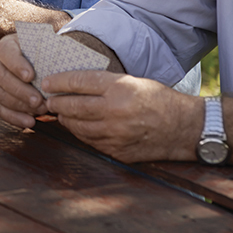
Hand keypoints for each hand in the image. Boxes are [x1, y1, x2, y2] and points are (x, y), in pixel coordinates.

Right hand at [0, 33, 47, 127]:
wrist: (34, 62)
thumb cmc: (40, 53)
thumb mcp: (42, 44)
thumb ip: (48, 46)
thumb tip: (59, 45)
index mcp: (6, 45)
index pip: (7, 52)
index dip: (17, 65)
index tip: (31, 76)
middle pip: (1, 77)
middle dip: (21, 91)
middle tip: (39, 100)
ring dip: (20, 106)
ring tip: (40, 110)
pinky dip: (14, 117)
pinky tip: (29, 122)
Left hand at [43, 71, 199, 162]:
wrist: (184, 128)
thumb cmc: (158, 99)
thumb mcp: (134, 81)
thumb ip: (105, 83)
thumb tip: (75, 82)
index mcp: (120, 88)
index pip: (80, 81)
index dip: (59, 81)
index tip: (47, 81)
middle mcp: (115, 111)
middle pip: (73, 106)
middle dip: (56, 102)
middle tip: (48, 98)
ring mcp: (115, 134)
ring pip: (77, 126)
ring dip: (65, 119)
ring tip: (59, 112)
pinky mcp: (117, 151)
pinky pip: (89, 141)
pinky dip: (80, 132)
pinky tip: (76, 126)